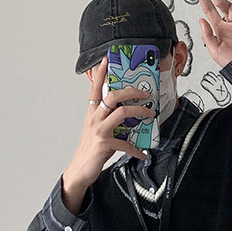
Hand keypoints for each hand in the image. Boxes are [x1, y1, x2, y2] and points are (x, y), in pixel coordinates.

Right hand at [63, 57, 153, 193]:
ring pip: (122, 113)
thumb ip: (109, 121)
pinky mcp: (104, 144)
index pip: (95, 89)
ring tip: (151, 114)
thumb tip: (128, 115)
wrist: (80, 170)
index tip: (106, 60)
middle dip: (131, 91)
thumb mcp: (98, 131)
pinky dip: (136, 149)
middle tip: (145, 93)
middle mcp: (94, 118)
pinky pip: (125, 143)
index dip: (100, 74)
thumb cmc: (91, 150)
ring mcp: (99, 130)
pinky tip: (143, 154)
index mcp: (92, 113)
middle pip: (113, 96)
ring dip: (140, 111)